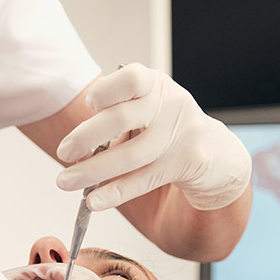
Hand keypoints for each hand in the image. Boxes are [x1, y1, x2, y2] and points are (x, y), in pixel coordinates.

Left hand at [55, 64, 251, 211]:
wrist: (216, 152)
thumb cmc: (167, 126)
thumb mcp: (147, 109)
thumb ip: (116, 119)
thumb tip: (76, 150)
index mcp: (155, 84)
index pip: (130, 79)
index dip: (105, 91)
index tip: (89, 105)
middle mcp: (170, 104)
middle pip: (121, 119)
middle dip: (85, 137)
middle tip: (63, 151)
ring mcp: (180, 134)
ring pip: (130, 156)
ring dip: (92, 172)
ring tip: (65, 181)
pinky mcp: (186, 163)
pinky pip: (143, 180)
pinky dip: (115, 193)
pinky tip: (93, 201)